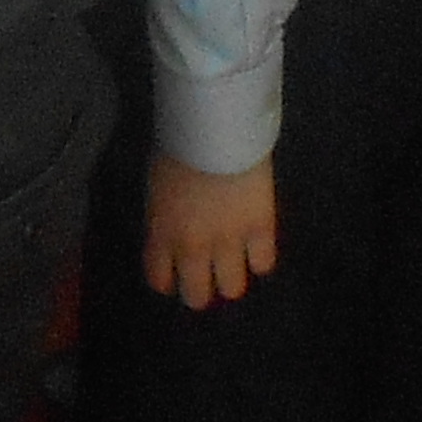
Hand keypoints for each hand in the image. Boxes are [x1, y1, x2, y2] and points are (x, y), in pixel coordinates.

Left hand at [143, 154, 278, 308]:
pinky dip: (259, 258)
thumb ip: (164, 216)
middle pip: (197, 295)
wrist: (214, 126)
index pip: (160, 279)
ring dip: (231, 278)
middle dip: (200, 291)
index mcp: (161, 234)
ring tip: (234, 263)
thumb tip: (173, 231)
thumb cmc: (176, 144)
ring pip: (233, 288)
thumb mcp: (157, 184)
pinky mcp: (261, 229)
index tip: (173, 275)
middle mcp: (192, 248)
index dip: (168, 281)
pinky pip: (264, 264)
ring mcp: (229, 242)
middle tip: (206, 277)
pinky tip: (256, 246)